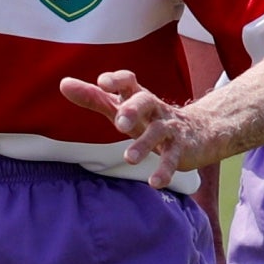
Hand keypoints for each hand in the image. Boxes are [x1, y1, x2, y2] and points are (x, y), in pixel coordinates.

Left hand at [60, 69, 230, 190]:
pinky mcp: (181, 148)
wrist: (200, 131)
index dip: (116, 80)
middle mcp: (154, 109)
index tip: (102, 83)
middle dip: (133, 110)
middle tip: (119, 122)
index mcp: (137, 96)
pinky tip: (154, 183)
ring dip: (145, 145)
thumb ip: (93, 98)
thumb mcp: (121, 107)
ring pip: (159, 132)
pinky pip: (173, 158)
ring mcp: (169, 128)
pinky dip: (165, 170)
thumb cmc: (148, 118)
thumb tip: (63, 83)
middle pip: (146, 102)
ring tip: (129, 158)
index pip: (128, 81)